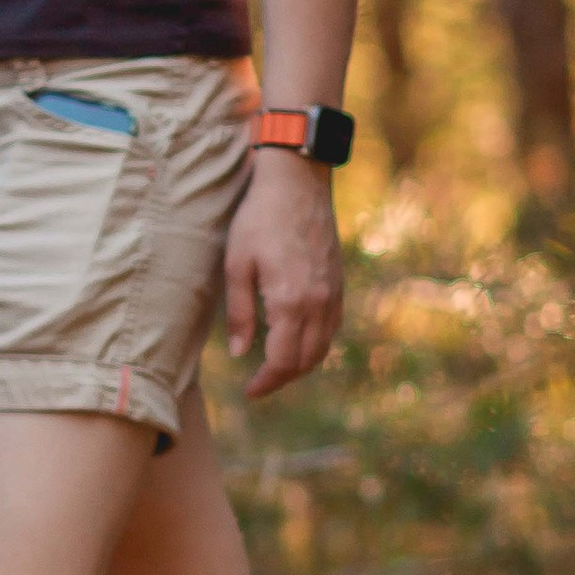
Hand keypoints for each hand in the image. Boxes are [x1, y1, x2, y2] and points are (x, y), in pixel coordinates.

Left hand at [223, 150, 343, 399]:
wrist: (298, 182)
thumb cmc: (259, 218)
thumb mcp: (236, 264)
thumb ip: (238, 313)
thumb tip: (238, 352)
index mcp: (290, 302)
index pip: (282, 361)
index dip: (266, 383)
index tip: (249, 392)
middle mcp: (318, 303)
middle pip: (306, 361)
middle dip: (282, 378)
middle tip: (259, 384)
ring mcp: (333, 293)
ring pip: (324, 347)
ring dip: (301, 364)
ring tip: (276, 367)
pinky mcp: (339, 282)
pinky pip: (332, 327)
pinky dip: (317, 344)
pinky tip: (298, 340)